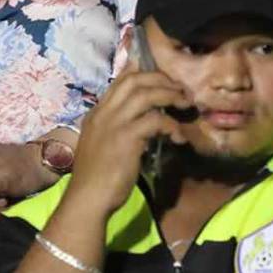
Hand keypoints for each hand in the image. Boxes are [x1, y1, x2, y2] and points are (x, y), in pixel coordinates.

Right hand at [64, 70, 190, 217]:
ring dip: (170, 96)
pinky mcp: (126, 137)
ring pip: (146, 95)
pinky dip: (171, 125)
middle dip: (161, 80)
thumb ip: (117, 126)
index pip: (120, 81)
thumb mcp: (102, 143)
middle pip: (135, 81)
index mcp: (97, 113)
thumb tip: (143, 118)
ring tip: (185, 105)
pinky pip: (155, 120)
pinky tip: (178, 136)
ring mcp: (114, 124)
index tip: (161, 74)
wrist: (87, 200)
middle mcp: (104, 114)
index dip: (142, 72)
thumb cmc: (96, 177)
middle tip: (179, 89)